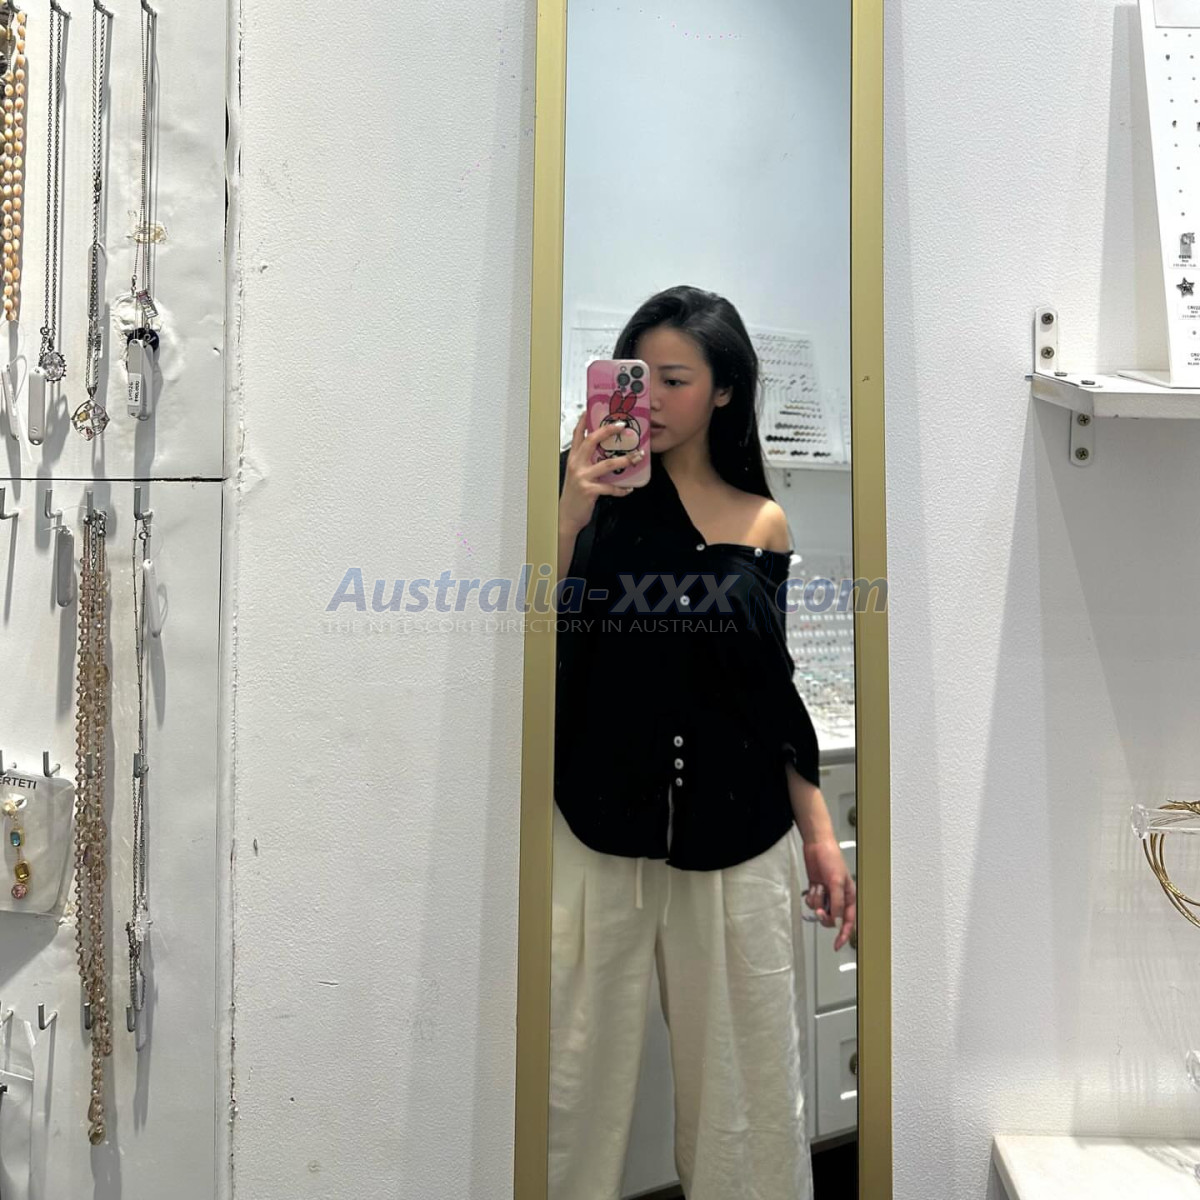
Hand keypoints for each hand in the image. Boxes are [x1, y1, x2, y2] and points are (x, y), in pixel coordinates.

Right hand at [560, 411, 641, 536]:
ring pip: (607, 464)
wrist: (567, 515)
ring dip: (626, 459)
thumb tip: (606, 452)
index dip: (584, 421)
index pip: (577, 435)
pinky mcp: (589, 490)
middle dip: (608, 431)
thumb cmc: (575, 494)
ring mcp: (582, 477)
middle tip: (623, 425)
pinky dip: (622, 489)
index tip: (591, 409)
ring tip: (638, 456)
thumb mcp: (577, 474)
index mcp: (573, 458)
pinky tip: (629, 489)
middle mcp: (576, 464)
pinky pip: (610, 487)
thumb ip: (587, 462)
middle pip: (592, 441)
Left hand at [803, 838, 856, 951]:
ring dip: (816, 900)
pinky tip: (813, 885)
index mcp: (849, 896)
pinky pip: (811, 902)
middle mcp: (838, 897)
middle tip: (819, 910)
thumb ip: (837, 902)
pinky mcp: (816, 890)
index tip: (837, 945)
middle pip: (831, 918)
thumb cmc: (831, 859)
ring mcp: (827, 894)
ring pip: (819, 910)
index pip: (848, 921)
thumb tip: (835, 918)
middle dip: (823, 915)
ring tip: (818, 887)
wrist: (816, 846)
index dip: (844, 935)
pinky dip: (810, 895)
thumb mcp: (836, 882)